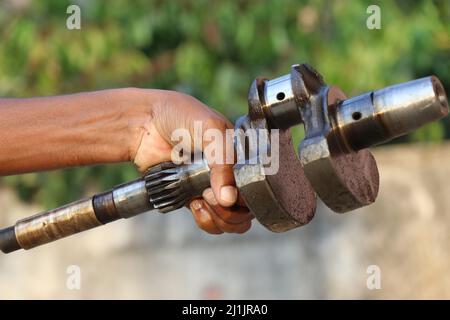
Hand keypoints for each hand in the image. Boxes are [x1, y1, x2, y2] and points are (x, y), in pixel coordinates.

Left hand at [132, 90, 253, 233]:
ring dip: (218, 218)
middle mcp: (230, 173)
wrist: (146, 123)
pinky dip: (205, 220)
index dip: (246, 196)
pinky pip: (209, 220)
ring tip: (200, 200)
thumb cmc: (181, 115)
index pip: (257, 185)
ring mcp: (212, 186)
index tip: (228, 192)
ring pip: (229, 219)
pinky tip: (193, 204)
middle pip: (246, 209)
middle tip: (209, 195)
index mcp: (242, 154)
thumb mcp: (211, 130)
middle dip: (230, 211)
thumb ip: (223, 163)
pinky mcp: (193, 197)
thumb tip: (228, 199)